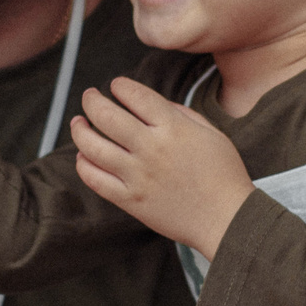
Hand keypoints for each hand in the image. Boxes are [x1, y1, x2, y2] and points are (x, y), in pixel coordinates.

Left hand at [70, 78, 253, 258]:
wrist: (227, 220)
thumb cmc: (224, 175)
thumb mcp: (211, 133)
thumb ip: (180, 114)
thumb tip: (151, 105)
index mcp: (173, 128)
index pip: (135, 95)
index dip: (120, 86)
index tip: (116, 85)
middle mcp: (151, 149)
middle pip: (105, 116)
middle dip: (91, 100)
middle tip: (89, 96)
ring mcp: (138, 176)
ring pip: (92, 147)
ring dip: (79, 130)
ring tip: (78, 123)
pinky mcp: (131, 201)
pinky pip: (95, 180)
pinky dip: (83, 165)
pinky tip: (83, 156)